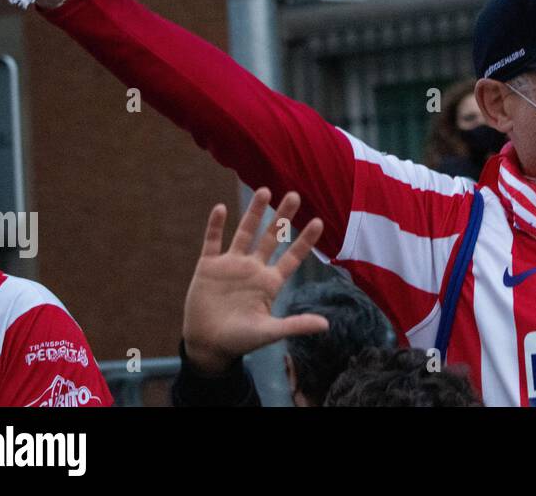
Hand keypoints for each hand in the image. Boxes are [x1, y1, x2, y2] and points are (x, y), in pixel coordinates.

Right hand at [182, 188, 327, 375]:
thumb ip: (295, 325)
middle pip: (271, 237)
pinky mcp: (209, 266)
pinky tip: (220, 208)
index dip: (304, 240)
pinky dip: (215, 225)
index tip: (319, 221)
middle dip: (282, 217)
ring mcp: (231, 265)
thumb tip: (327, 325)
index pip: (292, 257)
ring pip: (245, 233)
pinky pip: (212, 241)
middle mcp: (253, 268)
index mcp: (270, 282)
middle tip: (295, 195)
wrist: (207, 346)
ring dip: (253, 212)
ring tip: (265, 190)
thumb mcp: (269, 332)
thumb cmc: (240, 341)